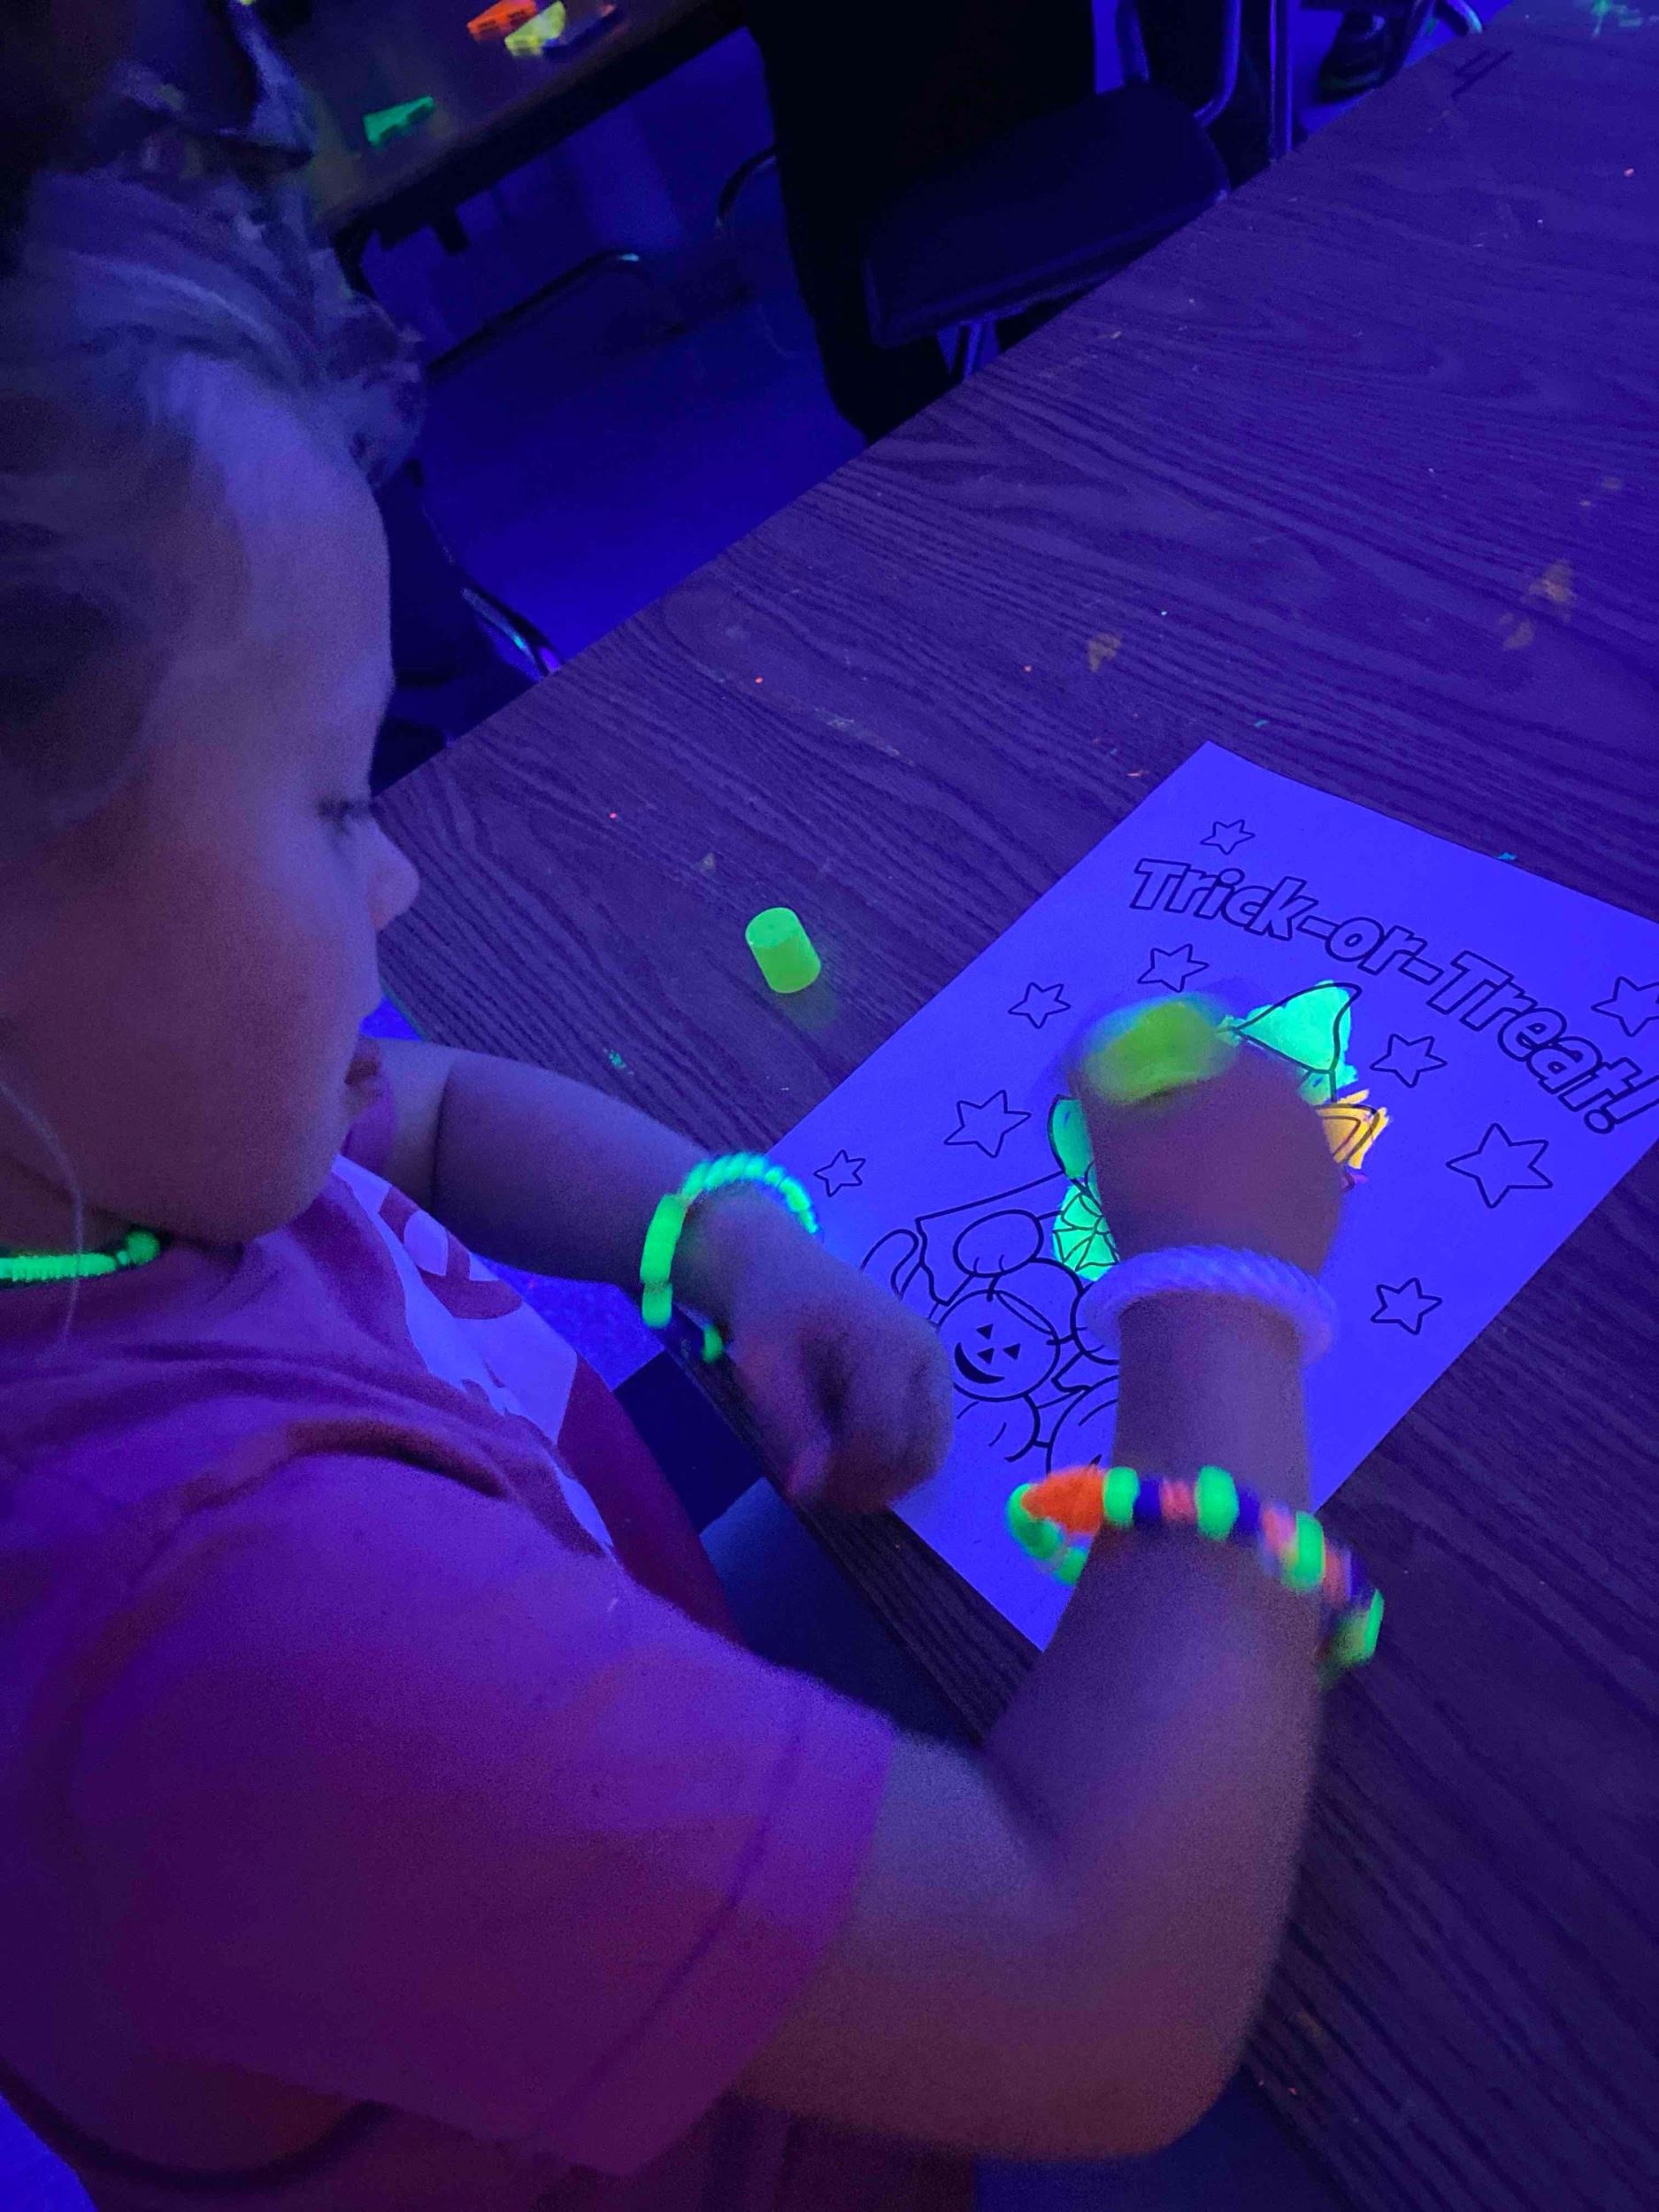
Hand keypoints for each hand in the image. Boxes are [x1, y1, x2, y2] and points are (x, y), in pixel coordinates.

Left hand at [694, 1200, 953, 1511]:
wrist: (787, 1271)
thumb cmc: (773, 1311)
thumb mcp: (763, 1365)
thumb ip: (788, 1426)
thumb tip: (807, 1492)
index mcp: (888, 1343)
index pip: (880, 1438)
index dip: (843, 1476)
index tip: (799, 1484)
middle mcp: (927, 1357)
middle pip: (918, 1457)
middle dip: (867, 1485)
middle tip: (816, 1485)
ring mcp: (938, 1370)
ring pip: (927, 1458)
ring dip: (880, 1479)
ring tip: (830, 1463)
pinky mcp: (936, 1382)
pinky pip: (924, 1444)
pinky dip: (890, 1462)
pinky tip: (848, 1445)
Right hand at [1069, 1038, 1343, 1276]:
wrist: (1216, 1300)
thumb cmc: (1159, 1203)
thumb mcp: (1110, 1137)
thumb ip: (1095, 1081)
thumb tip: (1083, 1051)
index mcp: (1251, 1075)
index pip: (1214, 1048)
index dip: (1180, 1066)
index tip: (1153, 1096)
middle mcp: (1299, 1106)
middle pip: (1250, 1091)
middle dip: (1217, 1106)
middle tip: (1176, 1141)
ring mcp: (1322, 1160)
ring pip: (1275, 1135)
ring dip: (1245, 1146)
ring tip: (1204, 1184)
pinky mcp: (1333, 1210)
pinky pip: (1292, 1180)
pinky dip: (1267, 1186)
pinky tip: (1234, 1215)